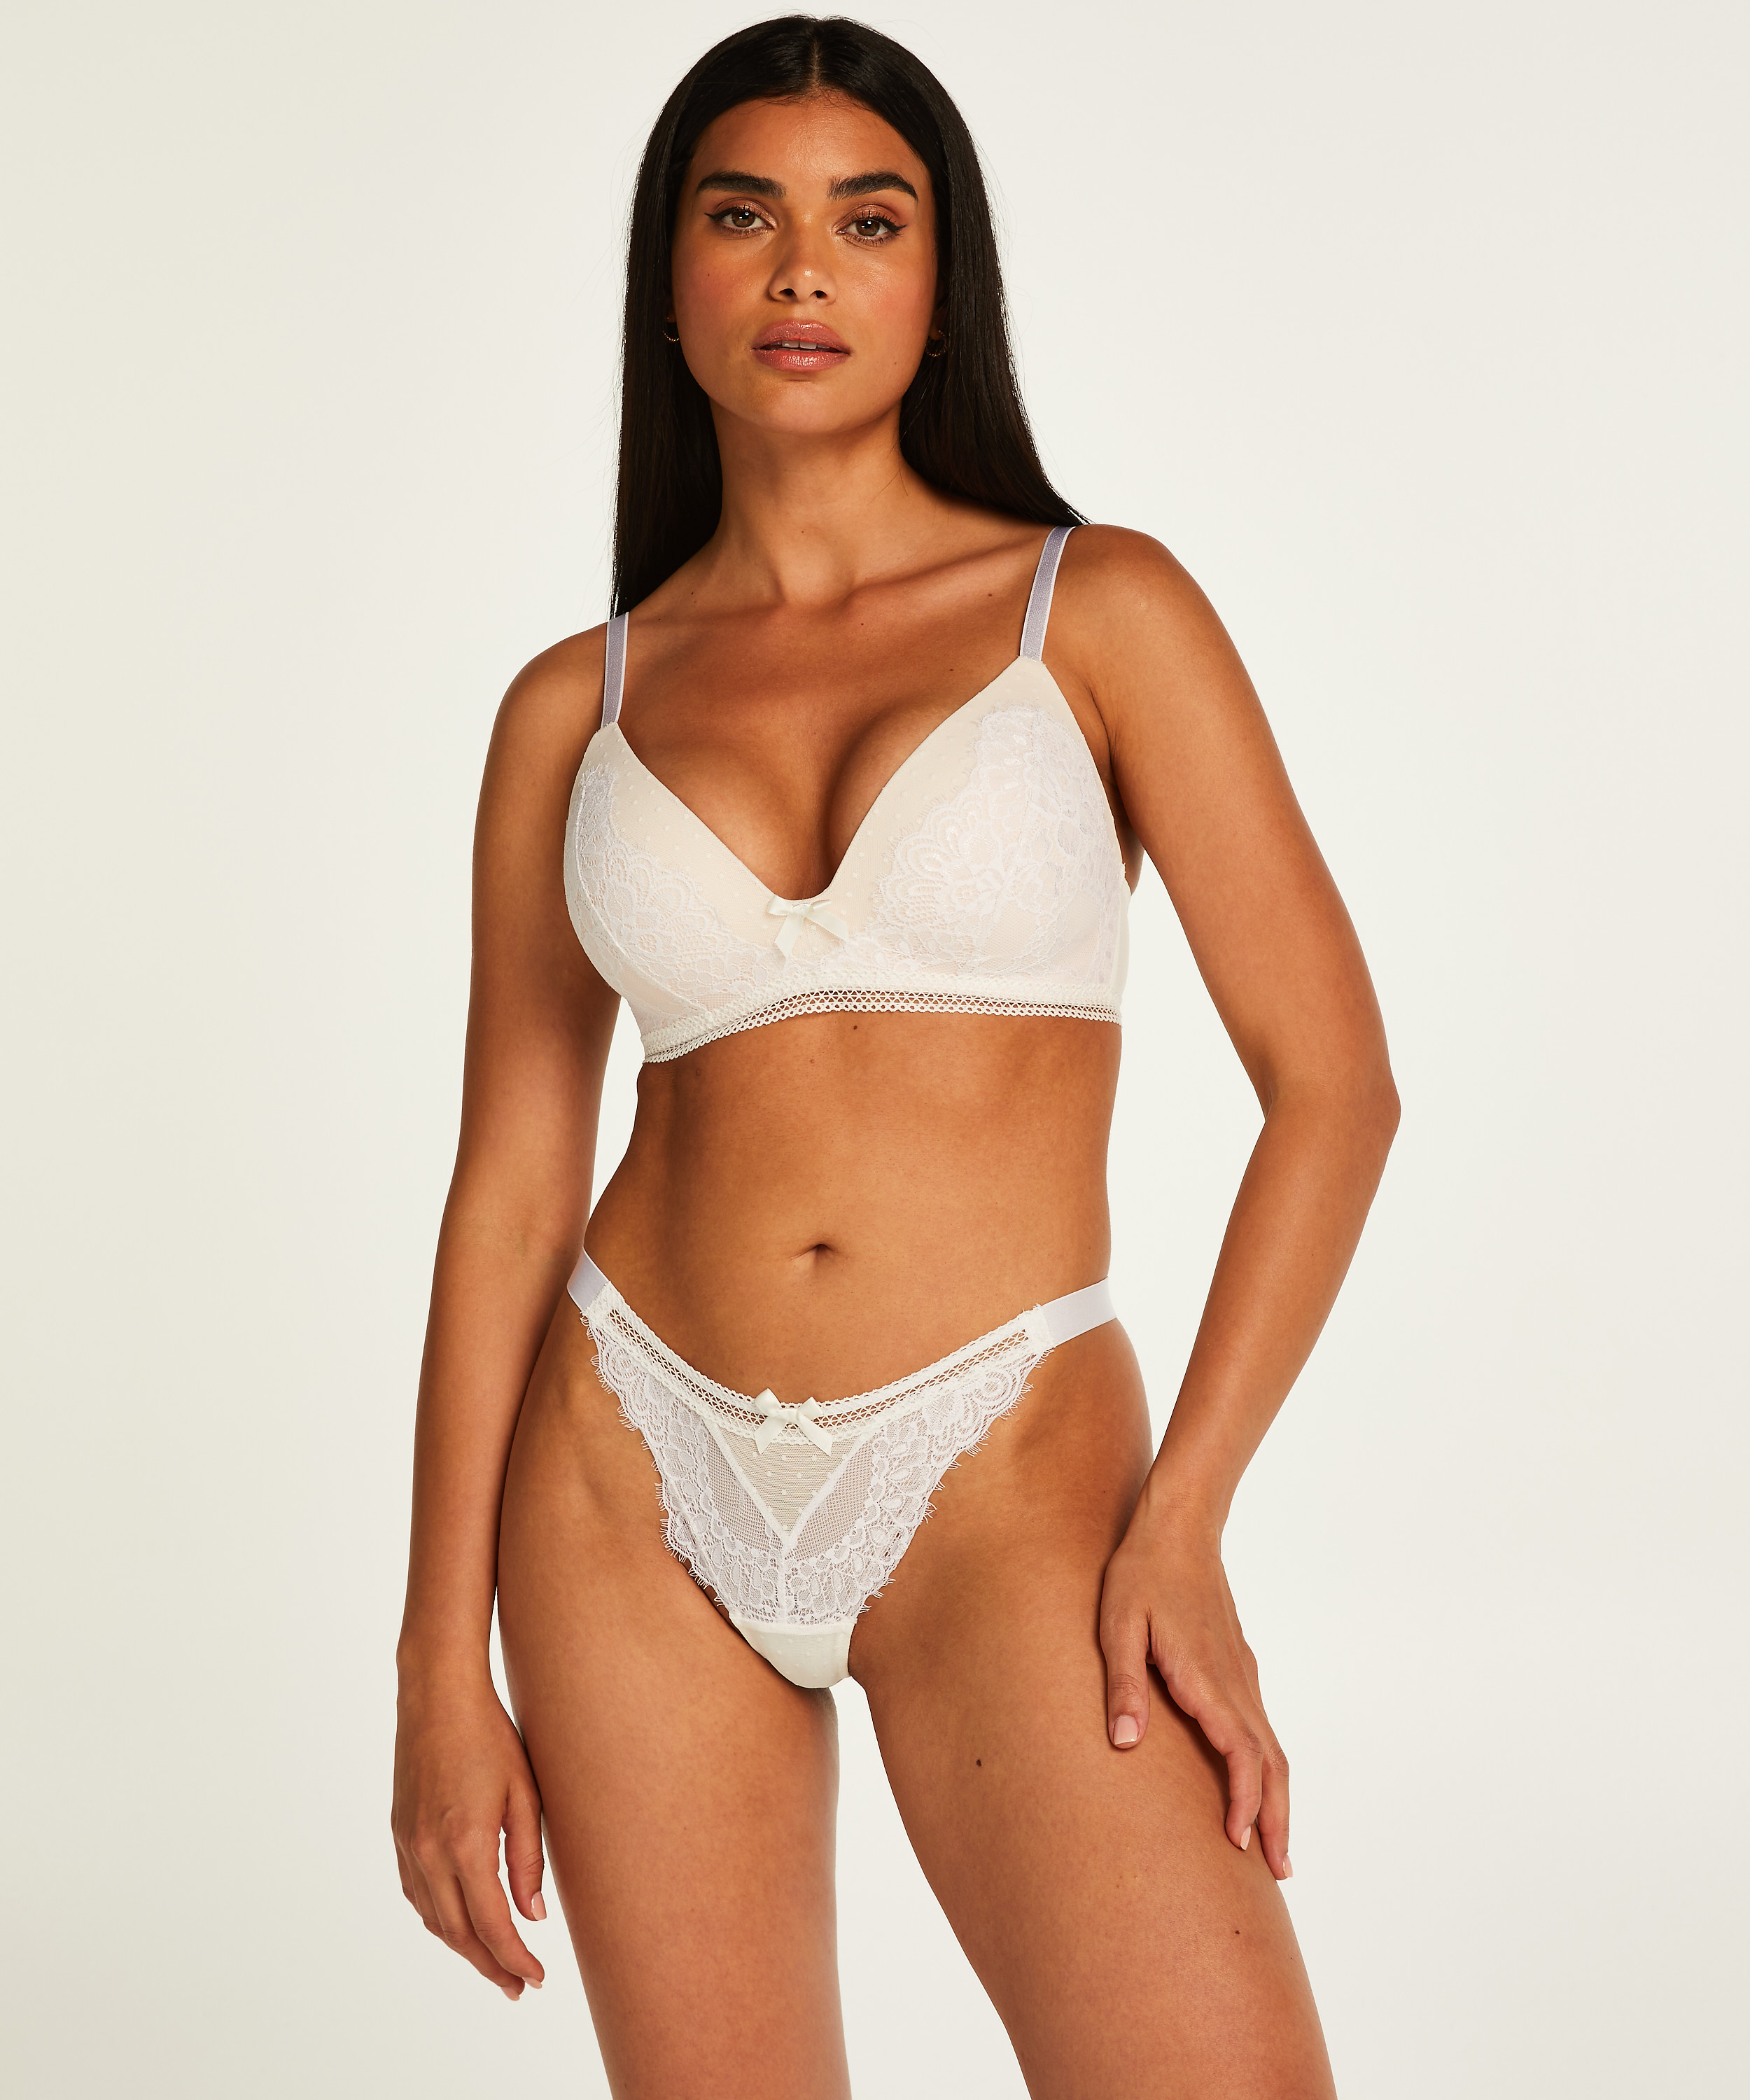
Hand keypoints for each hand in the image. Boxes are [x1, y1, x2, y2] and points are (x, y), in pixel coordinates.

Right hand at [392, 1669, 548, 1997]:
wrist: (437, 1694)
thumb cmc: (490, 1735)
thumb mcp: (525, 1794)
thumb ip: (529, 1859)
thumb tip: (532, 1916)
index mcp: (466, 1844)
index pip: (492, 1925)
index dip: (514, 1958)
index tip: (535, 1979)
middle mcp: (430, 1853)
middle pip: (459, 1934)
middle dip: (490, 1966)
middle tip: (518, 1986)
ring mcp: (409, 1845)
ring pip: (434, 1919)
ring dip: (463, 1949)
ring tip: (494, 1964)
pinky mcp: (400, 1834)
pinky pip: (417, 1895)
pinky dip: (439, 1919)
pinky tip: (459, 1923)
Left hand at [1098, 1508, 1291, 1879]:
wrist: (1178, 1527)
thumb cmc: (1141, 1575)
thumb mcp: (1117, 1624)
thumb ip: (1124, 1683)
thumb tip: (1124, 1743)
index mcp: (1205, 1677)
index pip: (1240, 1753)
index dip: (1245, 1801)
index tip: (1239, 1844)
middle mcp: (1234, 1681)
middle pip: (1271, 1762)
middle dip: (1278, 1818)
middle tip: (1280, 1871)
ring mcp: (1241, 1674)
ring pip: (1272, 1747)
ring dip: (1278, 1797)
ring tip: (1274, 1846)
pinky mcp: (1237, 1665)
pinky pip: (1261, 1727)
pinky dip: (1268, 1767)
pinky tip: (1256, 1783)